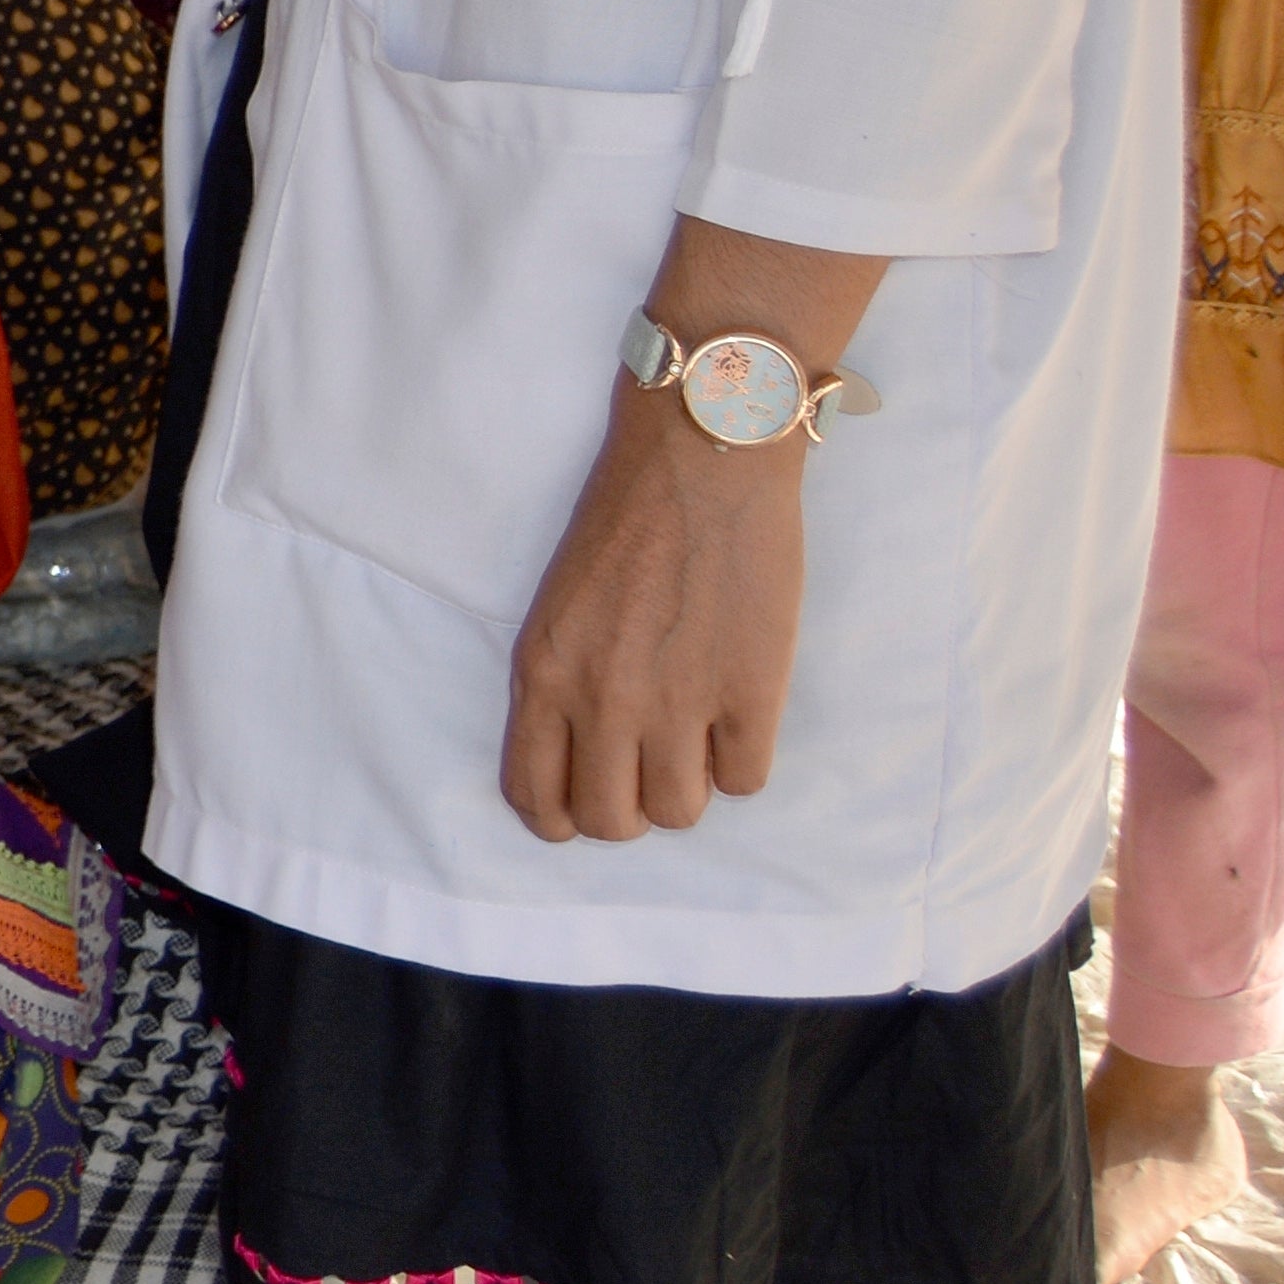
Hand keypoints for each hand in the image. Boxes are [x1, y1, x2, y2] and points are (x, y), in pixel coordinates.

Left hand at [498, 395, 809, 839]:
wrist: (703, 460)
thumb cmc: (626, 523)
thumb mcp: (558, 608)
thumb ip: (562, 682)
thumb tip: (588, 756)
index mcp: (542, 672)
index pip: (534, 795)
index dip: (560, 817)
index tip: (582, 809)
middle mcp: (601, 699)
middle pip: (610, 822)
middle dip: (629, 809)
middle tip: (647, 771)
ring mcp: (678, 701)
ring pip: (680, 813)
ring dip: (689, 787)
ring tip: (696, 737)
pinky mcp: (750, 692)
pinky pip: (745, 781)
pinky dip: (742, 760)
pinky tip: (738, 716)